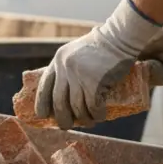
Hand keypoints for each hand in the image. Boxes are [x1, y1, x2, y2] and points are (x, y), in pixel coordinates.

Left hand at [36, 0, 162, 128]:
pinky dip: (96, 114)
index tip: (43, 115)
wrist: (120, 37)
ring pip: (76, 107)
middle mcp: (65, 69)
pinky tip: (99, 117)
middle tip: (66, 126)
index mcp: (58, 61)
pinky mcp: (95, 82)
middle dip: (62, 118)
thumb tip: (66, 91)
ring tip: (89, 122)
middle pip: (59, 102)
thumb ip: (68, 67)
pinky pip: (93, 106)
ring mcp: (79, 76)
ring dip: (83, 118)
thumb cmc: (102, 46)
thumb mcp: (77, 52)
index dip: (42, 103)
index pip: (44, 86)